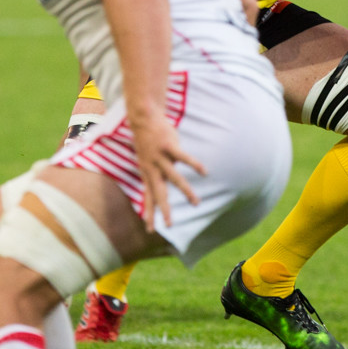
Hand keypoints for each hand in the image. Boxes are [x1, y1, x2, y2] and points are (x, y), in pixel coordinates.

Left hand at [130, 113, 206, 231]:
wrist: (143, 119)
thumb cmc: (147, 138)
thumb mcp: (145, 157)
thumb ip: (153, 169)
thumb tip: (164, 176)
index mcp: (147, 172)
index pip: (147, 197)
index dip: (148, 213)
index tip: (149, 229)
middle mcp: (152, 168)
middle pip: (159, 193)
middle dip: (164, 210)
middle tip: (169, 225)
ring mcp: (161, 158)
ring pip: (175, 179)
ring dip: (186, 192)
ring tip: (196, 203)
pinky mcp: (170, 147)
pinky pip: (184, 158)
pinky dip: (194, 165)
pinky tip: (204, 172)